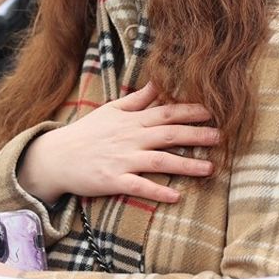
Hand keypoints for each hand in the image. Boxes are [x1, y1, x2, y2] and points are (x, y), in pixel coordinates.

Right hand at [17, 82, 218, 203]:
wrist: (56, 157)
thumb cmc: (86, 133)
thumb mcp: (111, 110)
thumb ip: (137, 99)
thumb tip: (158, 82)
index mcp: (131, 121)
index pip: (166, 112)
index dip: (190, 111)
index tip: (213, 112)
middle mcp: (130, 138)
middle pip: (169, 134)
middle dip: (197, 135)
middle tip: (222, 137)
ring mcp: (122, 160)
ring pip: (160, 161)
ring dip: (186, 165)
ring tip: (210, 169)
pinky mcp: (112, 180)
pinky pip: (138, 187)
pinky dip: (157, 192)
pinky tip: (176, 196)